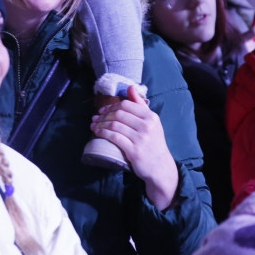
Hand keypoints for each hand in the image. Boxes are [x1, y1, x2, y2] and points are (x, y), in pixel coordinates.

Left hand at [91, 86, 178, 209]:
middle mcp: (147, 126)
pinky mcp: (134, 151)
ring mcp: (141, 138)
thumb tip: (130, 87)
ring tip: (93, 125)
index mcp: (151, 116)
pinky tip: (97, 133)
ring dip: (101, 124)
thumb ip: (140, 105)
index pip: (126, 105)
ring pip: (115, 124)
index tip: (102, 110)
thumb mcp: (151, 122)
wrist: (160, 167)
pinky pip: (115, 137)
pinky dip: (103, 133)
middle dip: (104, 115)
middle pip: (119, 114)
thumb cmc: (153, 143)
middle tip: (95, 118)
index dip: (111, 106)